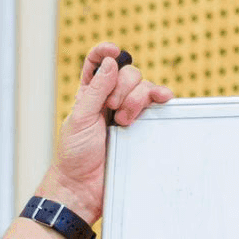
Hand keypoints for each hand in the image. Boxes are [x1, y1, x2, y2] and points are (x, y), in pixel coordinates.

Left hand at [40, 43, 171, 223]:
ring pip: (143, 86)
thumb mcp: (80, 118)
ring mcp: (127, 112)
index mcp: (89, 94)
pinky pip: (156, 104)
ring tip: (124, 121)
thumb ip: (95, 90)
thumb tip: (111, 62)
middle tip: (111, 109)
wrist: (85, 186)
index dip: (105, 52)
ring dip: (137, 98)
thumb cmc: (75, 155)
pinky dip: (160, 96)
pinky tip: (163, 99)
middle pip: (127, 73)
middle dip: (123, 87)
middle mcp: (109, 99)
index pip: (97, 63)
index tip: (114, 51)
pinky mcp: (141, 126)